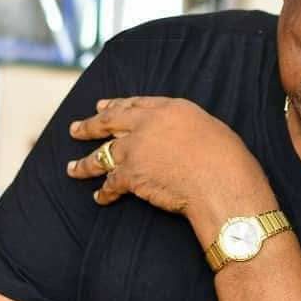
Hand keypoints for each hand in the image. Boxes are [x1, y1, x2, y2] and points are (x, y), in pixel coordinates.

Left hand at [66, 96, 268, 220]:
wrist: (220, 182)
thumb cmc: (228, 160)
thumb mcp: (211, 130)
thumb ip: (188, 129)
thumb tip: (183, 139)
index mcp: (170, 108)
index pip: (135, 103)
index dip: (116, 106)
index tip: (102, 106)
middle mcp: (147, 124)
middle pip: (109, 121)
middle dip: (90, 126)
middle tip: (75, 129)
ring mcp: (136, 149)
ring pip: (102, 154)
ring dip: (85, 163)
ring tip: (72, 168)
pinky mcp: (131, 175)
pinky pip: (111, 183)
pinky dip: (104, 193)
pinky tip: (99, 197)